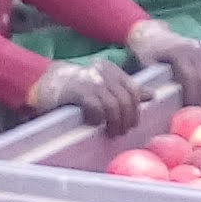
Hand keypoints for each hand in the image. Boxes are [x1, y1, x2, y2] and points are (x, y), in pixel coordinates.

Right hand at [29, 58, 144, 134]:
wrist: (48, 83)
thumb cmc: (79, 88)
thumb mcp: (105, 85)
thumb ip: (126, 90)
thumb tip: (151, 95)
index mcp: (111, 69)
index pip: (132, 89)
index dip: (135, 108)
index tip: (132, 122)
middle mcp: (102, 72)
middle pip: (125, 99)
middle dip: (127, 119)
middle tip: (122, 131)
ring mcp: (90, 81)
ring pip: (113, 106)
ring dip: (115, 123)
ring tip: (111, 132)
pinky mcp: (78, 92)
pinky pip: (96, 108)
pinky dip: (98, 119)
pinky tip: (94, 123)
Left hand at [127, 19, 200, 106]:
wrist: (150, 32)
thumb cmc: (145, 49)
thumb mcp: (144, 60)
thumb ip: (151, 74)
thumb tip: (156, 93)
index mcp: (178, 52)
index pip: (190, 77)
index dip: (191, 93)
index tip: (187, 106)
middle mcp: (190, 49)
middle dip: (199, 94)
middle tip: (193, 108)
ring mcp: (197, 47)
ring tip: (196, 100)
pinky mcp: (199, 48)